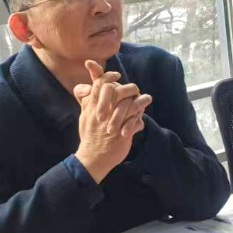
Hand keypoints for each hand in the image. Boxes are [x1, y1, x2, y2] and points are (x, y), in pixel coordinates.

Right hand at [74, 60, 152, 182]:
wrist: (93, 157)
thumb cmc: (90, 134)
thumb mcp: (85, 114)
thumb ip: (87, 99)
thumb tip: (86, 86)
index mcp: (93, 106)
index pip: (100, 84)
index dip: (109, 76)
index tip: (117, 75)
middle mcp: (104, 113)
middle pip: (118, 91)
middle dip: (129, 89)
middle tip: (135, 91)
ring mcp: (114, 123)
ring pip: (132, 106)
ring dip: (141, 102)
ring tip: (146, 99)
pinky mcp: (124, 135)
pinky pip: (137, 123)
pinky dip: (139, 121)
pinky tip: (140, 121)